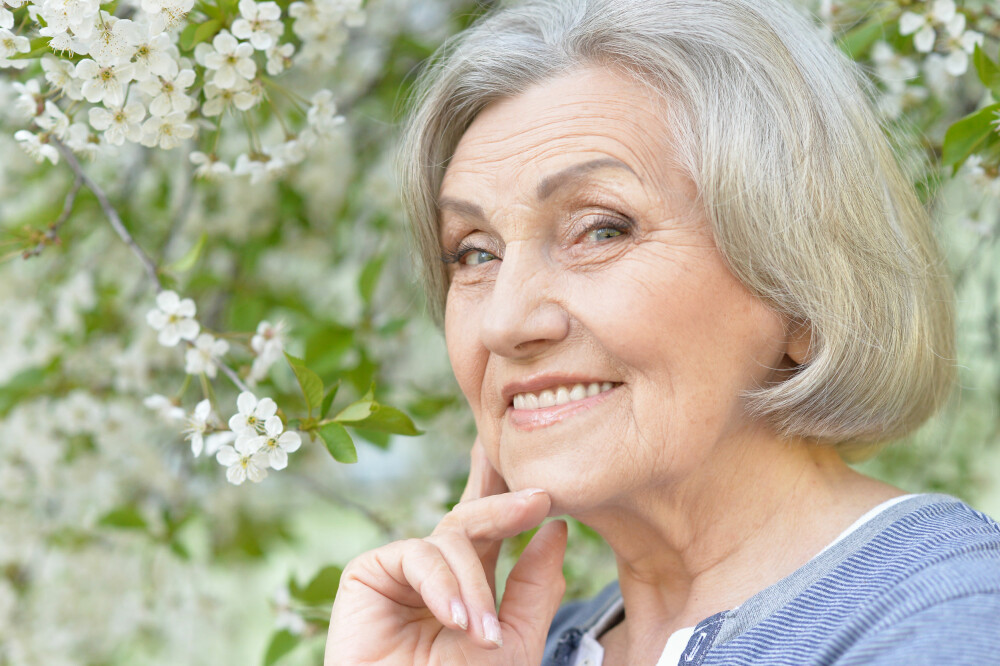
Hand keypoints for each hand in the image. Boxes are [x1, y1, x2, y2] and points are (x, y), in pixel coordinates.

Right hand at [325, 438, 567, 664]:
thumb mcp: (514, 641)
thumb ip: (534, 587)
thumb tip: (556, 530)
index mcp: (470, 588)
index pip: (494, 535)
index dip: (516, 511)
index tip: (549, 498)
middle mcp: (435, 575)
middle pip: (471, 520)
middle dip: (504, 507)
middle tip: (538, 501)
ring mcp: (402, 573)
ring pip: (449, 539)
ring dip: (475, 584)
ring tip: (483, 635)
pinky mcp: (368, 575)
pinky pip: (416, 554)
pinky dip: (442, 584)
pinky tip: (454, 620)